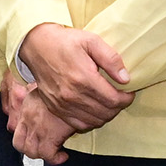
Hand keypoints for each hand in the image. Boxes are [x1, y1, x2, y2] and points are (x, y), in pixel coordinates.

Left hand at [4, 70, 80, 162]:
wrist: (70, 83)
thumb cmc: (63, 83)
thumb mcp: (46, 89)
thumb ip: (44, 99)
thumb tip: (49, 103)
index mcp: (27, 108)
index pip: (15, 130)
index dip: (24, 140)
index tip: (35, 142)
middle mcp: (28, 119)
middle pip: (20, 145)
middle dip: (32, 151)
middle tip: (44, 150)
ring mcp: (37, 128)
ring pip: (31, 152)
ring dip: (43, 156)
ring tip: (54, 154)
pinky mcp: (50, 135)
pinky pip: (48, 155)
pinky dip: (55, 159)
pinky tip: (63, 156)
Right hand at [19, 23, 133, 131]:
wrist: (37, 46)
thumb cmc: (65, 41)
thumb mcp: (91, 41)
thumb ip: (111, 59)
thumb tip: (125, 78)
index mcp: (83, 78)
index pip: (113, 100)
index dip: (126, 98)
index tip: (129, 91)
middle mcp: (72, 95)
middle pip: (106, 113)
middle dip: (118, 106)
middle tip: (121, 96)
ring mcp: (62, 104)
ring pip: (94, 121)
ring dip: (106, 114)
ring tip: (109, 102)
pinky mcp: (56, 108)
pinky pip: (79, 125)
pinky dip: (91, 121)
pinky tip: (95, 110)